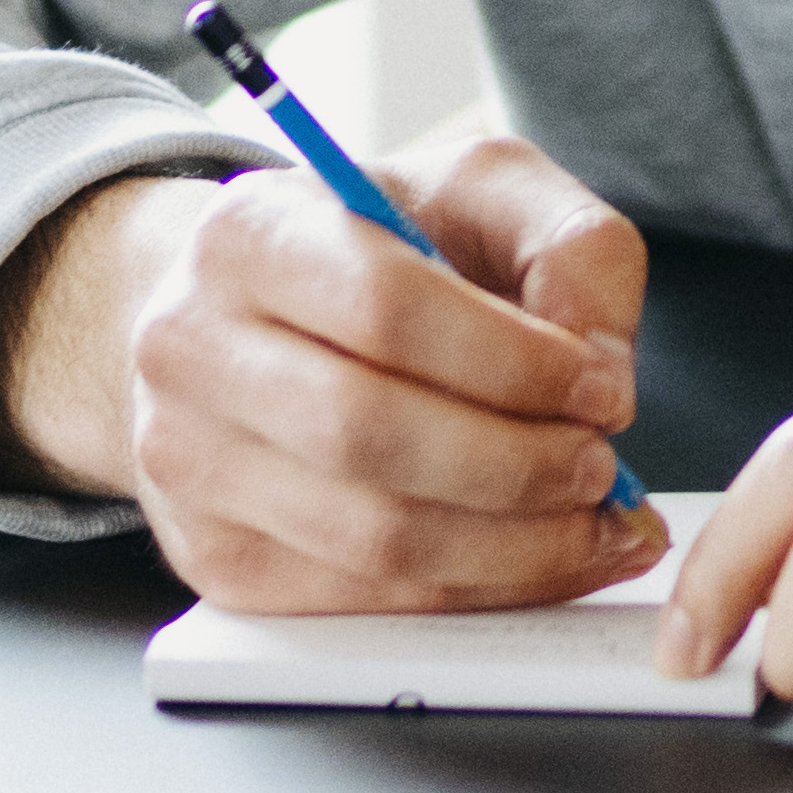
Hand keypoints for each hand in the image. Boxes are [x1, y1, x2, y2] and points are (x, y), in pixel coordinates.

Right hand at [0, 133, 655, 612]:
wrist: (244, 318)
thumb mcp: (481, 191)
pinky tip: (544, 559)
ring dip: (513, 547)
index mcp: (250, 234)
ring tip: (591, 521)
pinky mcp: (218, 561)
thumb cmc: (375, 249)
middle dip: (518, 466)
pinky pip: (364, 600)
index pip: (384, 309)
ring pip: (371, 538)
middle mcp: (190, 350)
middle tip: (601, 466)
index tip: (601, 388)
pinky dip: (476, 592)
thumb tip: (602, 367)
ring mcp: (190, 467)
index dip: (512, 363)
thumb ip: (570, 244)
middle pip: (370, 434)